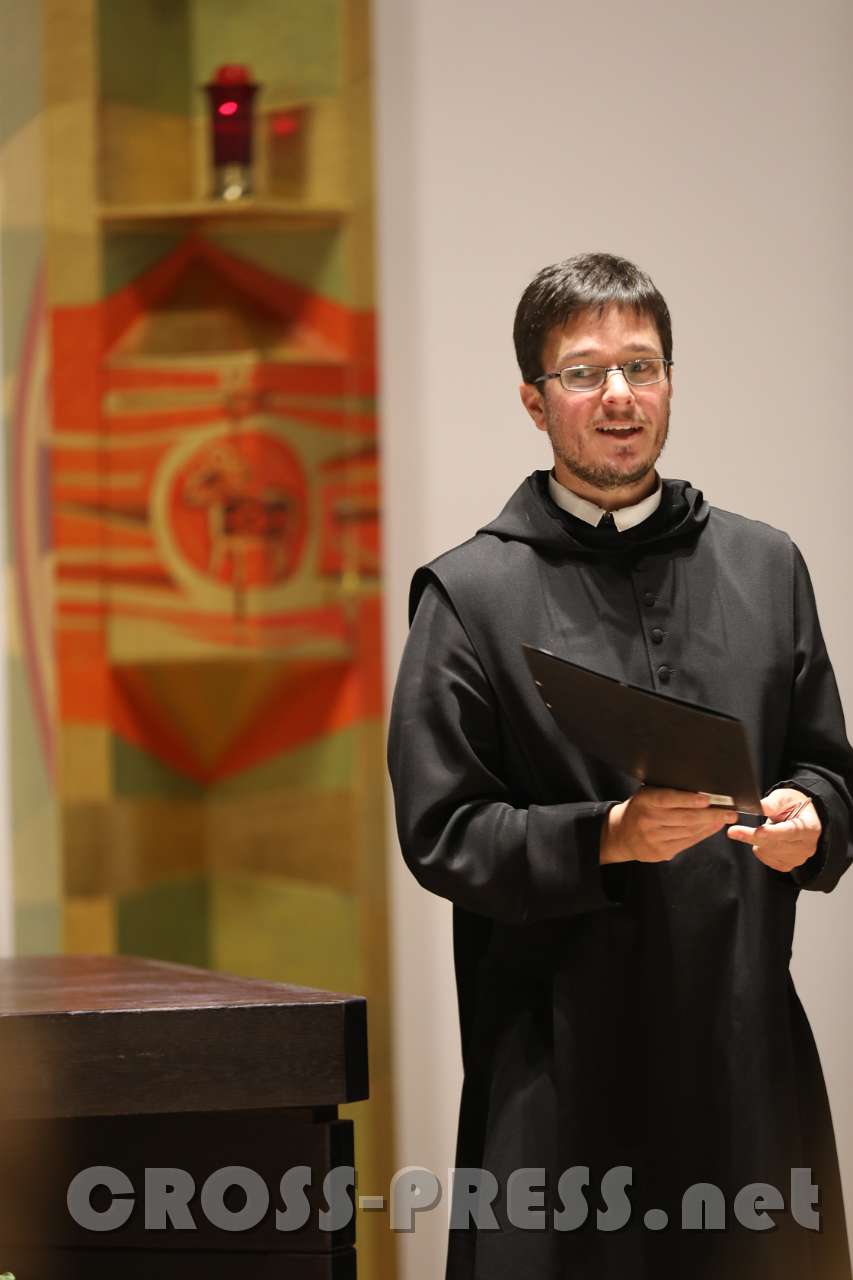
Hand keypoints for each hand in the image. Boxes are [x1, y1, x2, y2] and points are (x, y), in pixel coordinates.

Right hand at [600, 788, 736, 864]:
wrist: (620, 835)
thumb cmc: (640, 808)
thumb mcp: (647, 794)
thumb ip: (667, 792)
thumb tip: (700, 789)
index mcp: (644, 801)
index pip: (668, 799)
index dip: (688, 799)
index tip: (707, 798)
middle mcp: (648, 820)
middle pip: (684, 818)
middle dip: (710, 814)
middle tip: (729, 811)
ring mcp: (654, 838)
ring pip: (688, 831)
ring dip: (710, 825)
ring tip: (725, 818)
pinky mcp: (661, 852)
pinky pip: (687, 842)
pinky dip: (703, 834)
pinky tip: (713, 827)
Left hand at [726, 788, 819, 871]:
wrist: (800, 817)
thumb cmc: (792, 805)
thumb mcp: (784, 797)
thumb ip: (772, 803)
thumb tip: (758, 807)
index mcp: (810, 827)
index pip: (790, 832)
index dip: (773, 833)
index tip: (757, 832)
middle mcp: (807, 846)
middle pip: (776, 844)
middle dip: (753, 836)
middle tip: (733, 831)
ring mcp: (798, 858)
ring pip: (769, 852)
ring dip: (758, 841)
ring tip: (765, 828)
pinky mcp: (788, 865)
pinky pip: (767, 859)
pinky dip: (761, 849)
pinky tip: (765, 839)